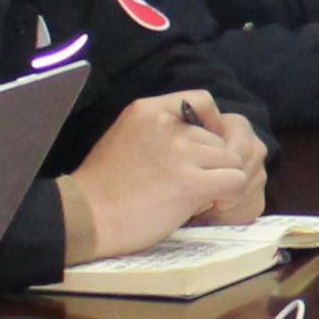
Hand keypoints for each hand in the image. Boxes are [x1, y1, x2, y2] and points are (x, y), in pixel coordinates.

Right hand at [76, 90, 268, 250]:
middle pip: (218, 138)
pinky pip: (234, 181)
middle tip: (190, 185)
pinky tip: (209, 204)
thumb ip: (158, 130)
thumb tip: (198, 137)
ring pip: (230, 160)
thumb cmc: (103, 186)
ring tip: (195, 196)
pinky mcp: (190, 183)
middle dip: (210, 163)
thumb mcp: (125, 136)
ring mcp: (180, 153)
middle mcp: (166, 126)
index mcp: (148, 110)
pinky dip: (229, 195)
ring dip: (219, 180)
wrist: (84, 217)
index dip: (212, 126)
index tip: (202, 149)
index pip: (203, 101)